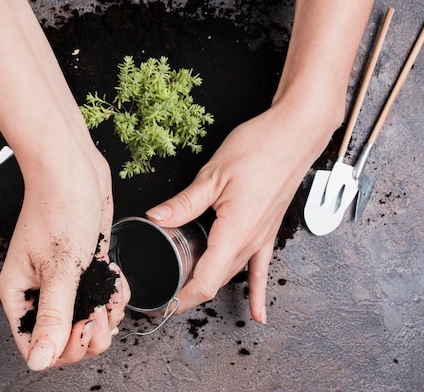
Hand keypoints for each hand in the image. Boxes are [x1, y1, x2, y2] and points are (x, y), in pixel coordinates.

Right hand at [0, 146, 129, 370]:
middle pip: (65, 340)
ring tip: (110, 292)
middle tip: (100, 310)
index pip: (37, 346)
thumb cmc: (58, 207)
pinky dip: (113, 296)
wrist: (74, 168)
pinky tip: (116, 277)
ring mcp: (64, 281)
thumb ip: (52, 317)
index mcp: (20, 295)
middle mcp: (40, 292)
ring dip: (105, 315)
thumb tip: (39, 361)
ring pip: (86, 322)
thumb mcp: (58, 268)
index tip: (84, 325)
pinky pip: (99, 299)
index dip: (64, 348)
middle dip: (90, 334)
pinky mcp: (85, 268)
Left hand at [146, 100, 334, 323]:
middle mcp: (251, 243)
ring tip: (184, 295)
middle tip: (161, 298)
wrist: (295, 135)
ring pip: (231, 274)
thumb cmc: (259, 149)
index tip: (160, 306)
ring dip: (208, 287)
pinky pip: (260, 269)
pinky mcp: (268, 231)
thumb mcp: (213, 176)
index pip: (204, 283)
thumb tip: (155, 218)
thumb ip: (184, 203)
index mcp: (235, 233)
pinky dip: (256, 293)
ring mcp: (262, 239)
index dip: (180, 300)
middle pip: (215, 282)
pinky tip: (257, 315)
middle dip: (187, 296)